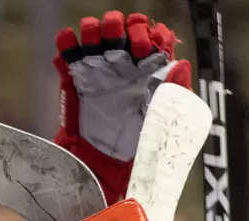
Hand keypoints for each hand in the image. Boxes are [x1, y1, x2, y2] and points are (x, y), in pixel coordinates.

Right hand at [54, 11, 191, 203]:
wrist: (105, 166)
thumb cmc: (137, 145)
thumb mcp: (163, 120)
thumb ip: (174, 92)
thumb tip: (182, 65)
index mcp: (147, 70)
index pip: (149, 35)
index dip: (148, 34)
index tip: (146, 48)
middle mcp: (123, 64)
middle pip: (121, 25)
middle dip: (122, 27)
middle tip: (124, 45)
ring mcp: (97, 68)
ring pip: (94, 30)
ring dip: (95, 30)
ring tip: (97, 46)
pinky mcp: (75, 77)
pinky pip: (67, 49)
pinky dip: (67, 43)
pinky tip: (72, 52)